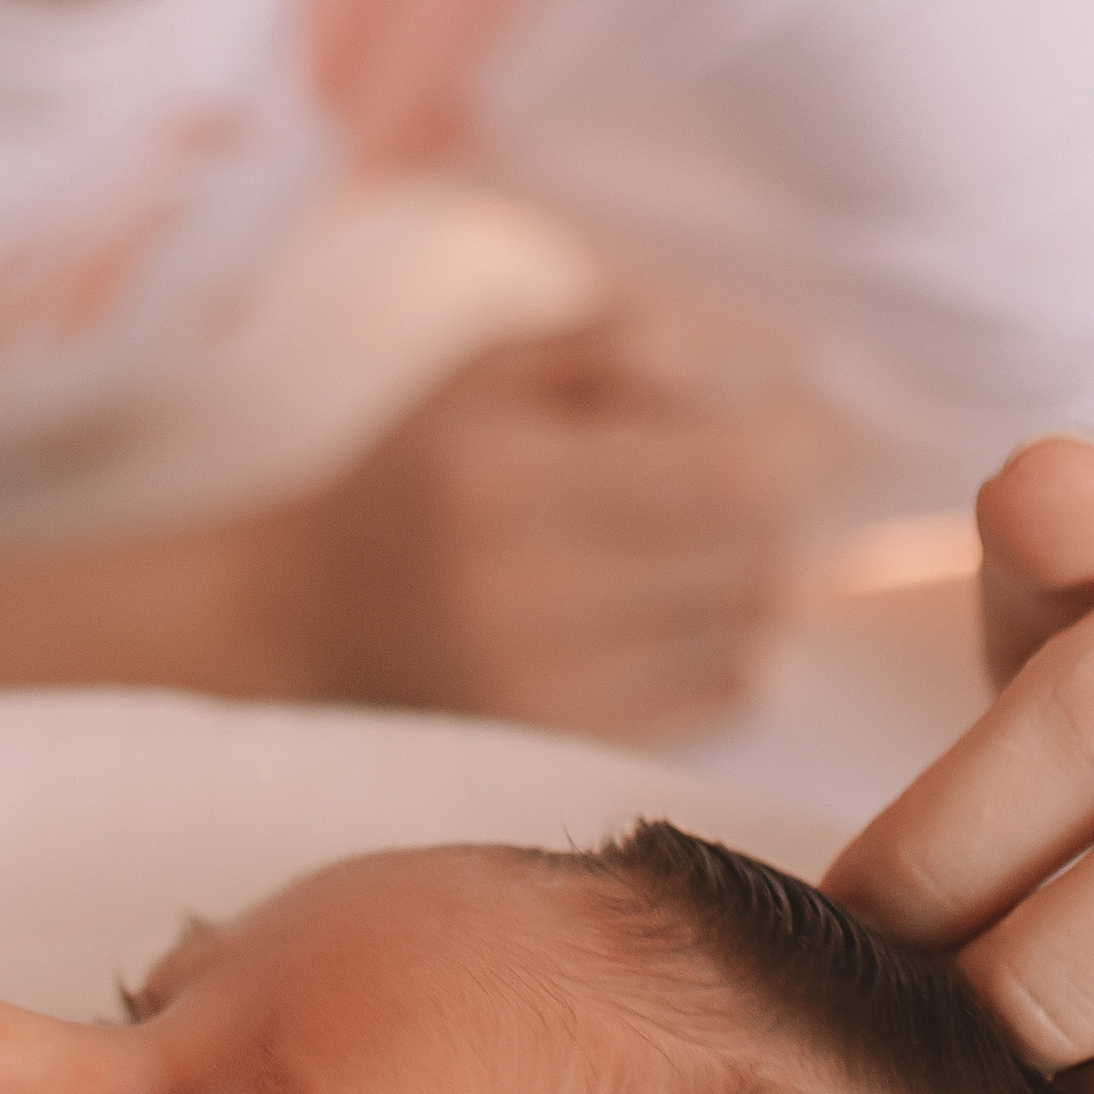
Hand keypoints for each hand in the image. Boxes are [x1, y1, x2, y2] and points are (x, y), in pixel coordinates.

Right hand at [288, 312, 843, 744]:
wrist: (302, 621)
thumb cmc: (412, 474)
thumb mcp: (483, 369)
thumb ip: (609, 342)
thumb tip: (736, 375)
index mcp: (500, 480)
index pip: (724, 477)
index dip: (792, 448)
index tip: (792, 421)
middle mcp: (521, 595)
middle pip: (753, 559)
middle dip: (782, 510)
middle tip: (757, 478)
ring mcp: (542, 690)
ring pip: (751, 632)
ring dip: (763, 579)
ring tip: (710, 542)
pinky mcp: (563, 750)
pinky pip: (725, 699)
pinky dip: (739, 646)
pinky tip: (686, 610)